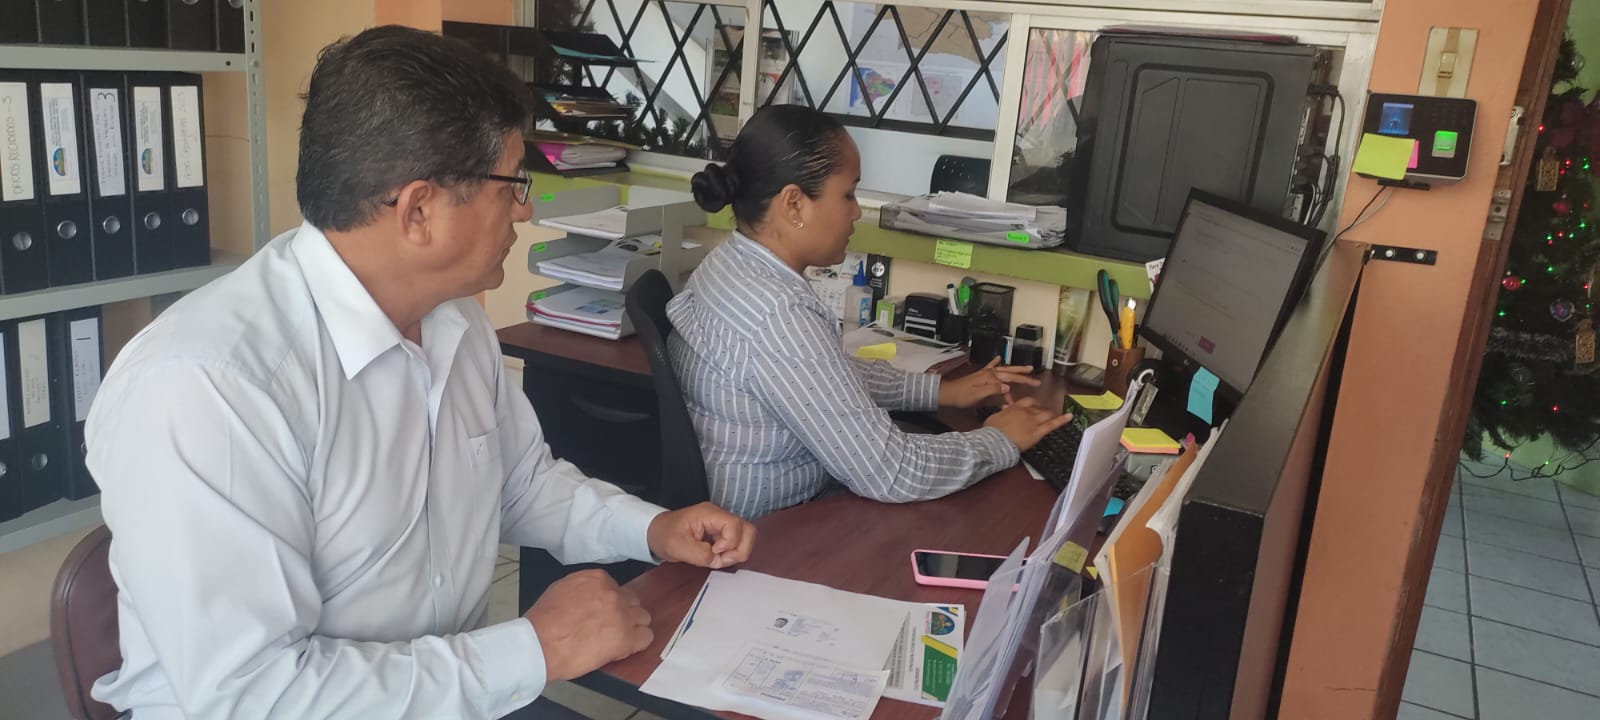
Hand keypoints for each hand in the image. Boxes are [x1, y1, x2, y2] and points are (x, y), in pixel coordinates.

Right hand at [525, 569, 651, 681]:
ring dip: (633, 628)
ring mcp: (622, 615)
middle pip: (632, 602)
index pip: (617, 589)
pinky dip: (638, 644)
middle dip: (623, 613)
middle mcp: (613, 594)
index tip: (602, 614)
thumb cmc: (543, 621)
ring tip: (616, 639)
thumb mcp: (561, 589)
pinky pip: (646, 637)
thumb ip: (583, 588)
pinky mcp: (627, 638)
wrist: (540, 643)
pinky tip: (623, 649)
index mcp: (598, 579)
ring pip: (643, 618)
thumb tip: (590, 596)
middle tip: (610, 627)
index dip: (610, 604)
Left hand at [647, 502, 756, 569]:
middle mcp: (720, 516)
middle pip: (748, 530)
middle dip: (740, 549)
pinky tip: (716, 557)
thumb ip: (700, 554)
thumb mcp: (677, 547)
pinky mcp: (722, 534)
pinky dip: (732, 554)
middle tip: (722, 559)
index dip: (729, 543)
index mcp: (709, 514)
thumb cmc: (664, 534)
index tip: (714, 552)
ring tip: (719, 559)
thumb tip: (718, 559)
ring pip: (746, 537)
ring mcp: (722, 525)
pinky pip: (738, 543)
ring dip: (737, 552)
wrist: (657, 532)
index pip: (735, 525)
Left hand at [938, 358, 1040, 408]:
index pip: (1012, 379)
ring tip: (1027, 368)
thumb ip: (993, 390)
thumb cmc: (962, 397)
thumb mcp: (978, 396)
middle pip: (1010, 373)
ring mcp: (984, 373)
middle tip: (1036, 379)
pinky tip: (998, 358)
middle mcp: (989, 373)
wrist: (947, 394)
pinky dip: (995, 362)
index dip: (1024, 383)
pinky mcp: (979, 375)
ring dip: (1015, 369)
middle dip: (1024, 375)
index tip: (1035, 386)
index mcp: (990, 378)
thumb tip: (1008, 388)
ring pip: (1004, 369)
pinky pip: (990, 367)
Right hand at [983, 397, 1074, 450]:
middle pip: (1038, 407)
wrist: (996, 441)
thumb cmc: (992, 431)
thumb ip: (1002, 412)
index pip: (1027, 401)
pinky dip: (1062, 420)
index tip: (1034, 406)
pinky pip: (1053, 424)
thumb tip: (1005, 408)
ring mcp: (1034, 421)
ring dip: (1051, 414)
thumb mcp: (994, 417)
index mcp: (1015, 408)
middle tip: (1043, 413)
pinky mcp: (1038, 432)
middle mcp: (1026, 412)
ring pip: (1046, 414)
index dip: (1032, 403)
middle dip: (1042, 410)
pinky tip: (1070, 416)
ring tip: (1054, 415)